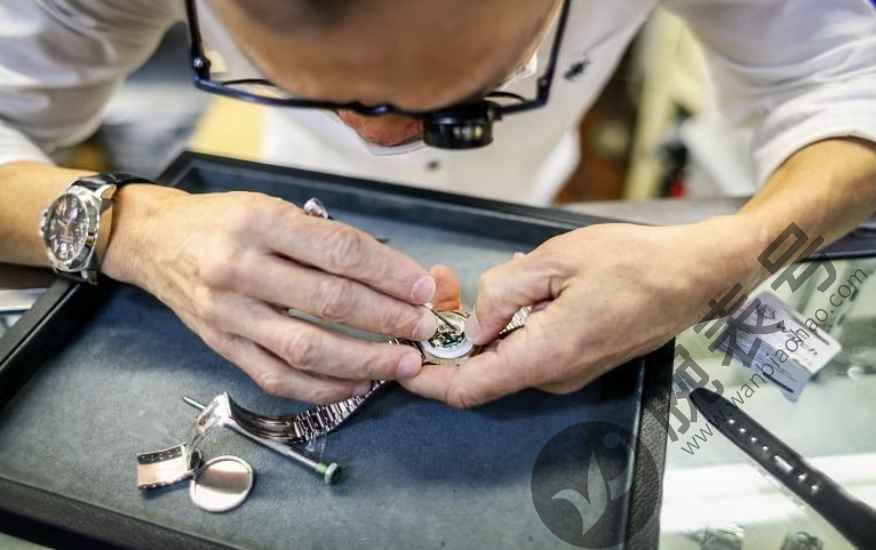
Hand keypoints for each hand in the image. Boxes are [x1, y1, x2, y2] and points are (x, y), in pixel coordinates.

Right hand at [103, 185, 439, 403]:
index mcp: (260, 221)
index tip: (422, 288)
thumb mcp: (271, 207)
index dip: (388, 273)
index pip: (339, 251)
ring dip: (363, 359)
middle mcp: (240, 267)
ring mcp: (228, 313)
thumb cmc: (223, 221)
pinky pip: (277, 377)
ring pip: (306, 347)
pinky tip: (357, 384)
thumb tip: (390, 275)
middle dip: (387, 318)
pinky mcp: (222, 345)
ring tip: (401, 362)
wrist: (155, 242)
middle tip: (423, 328)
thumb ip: (322, 239)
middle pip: (329, 300)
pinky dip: (322, 387)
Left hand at [402, 216, 766, 407]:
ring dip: (480, 323)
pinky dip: (509, 322)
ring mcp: (569, 370)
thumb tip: (473, 320)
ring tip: (477, 277)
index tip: (400, 361)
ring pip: (504, 354)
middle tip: (441, 285)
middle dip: (451, 333)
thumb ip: (504, 292)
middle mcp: (555, 374)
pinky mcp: (578, 358)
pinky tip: (516, 284)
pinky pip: (529, 346)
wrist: (695, 274)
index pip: (468, 388)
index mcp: (546, 354)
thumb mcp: (556, 260)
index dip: (427, 381)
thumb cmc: (636, 263)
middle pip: (481, 368)